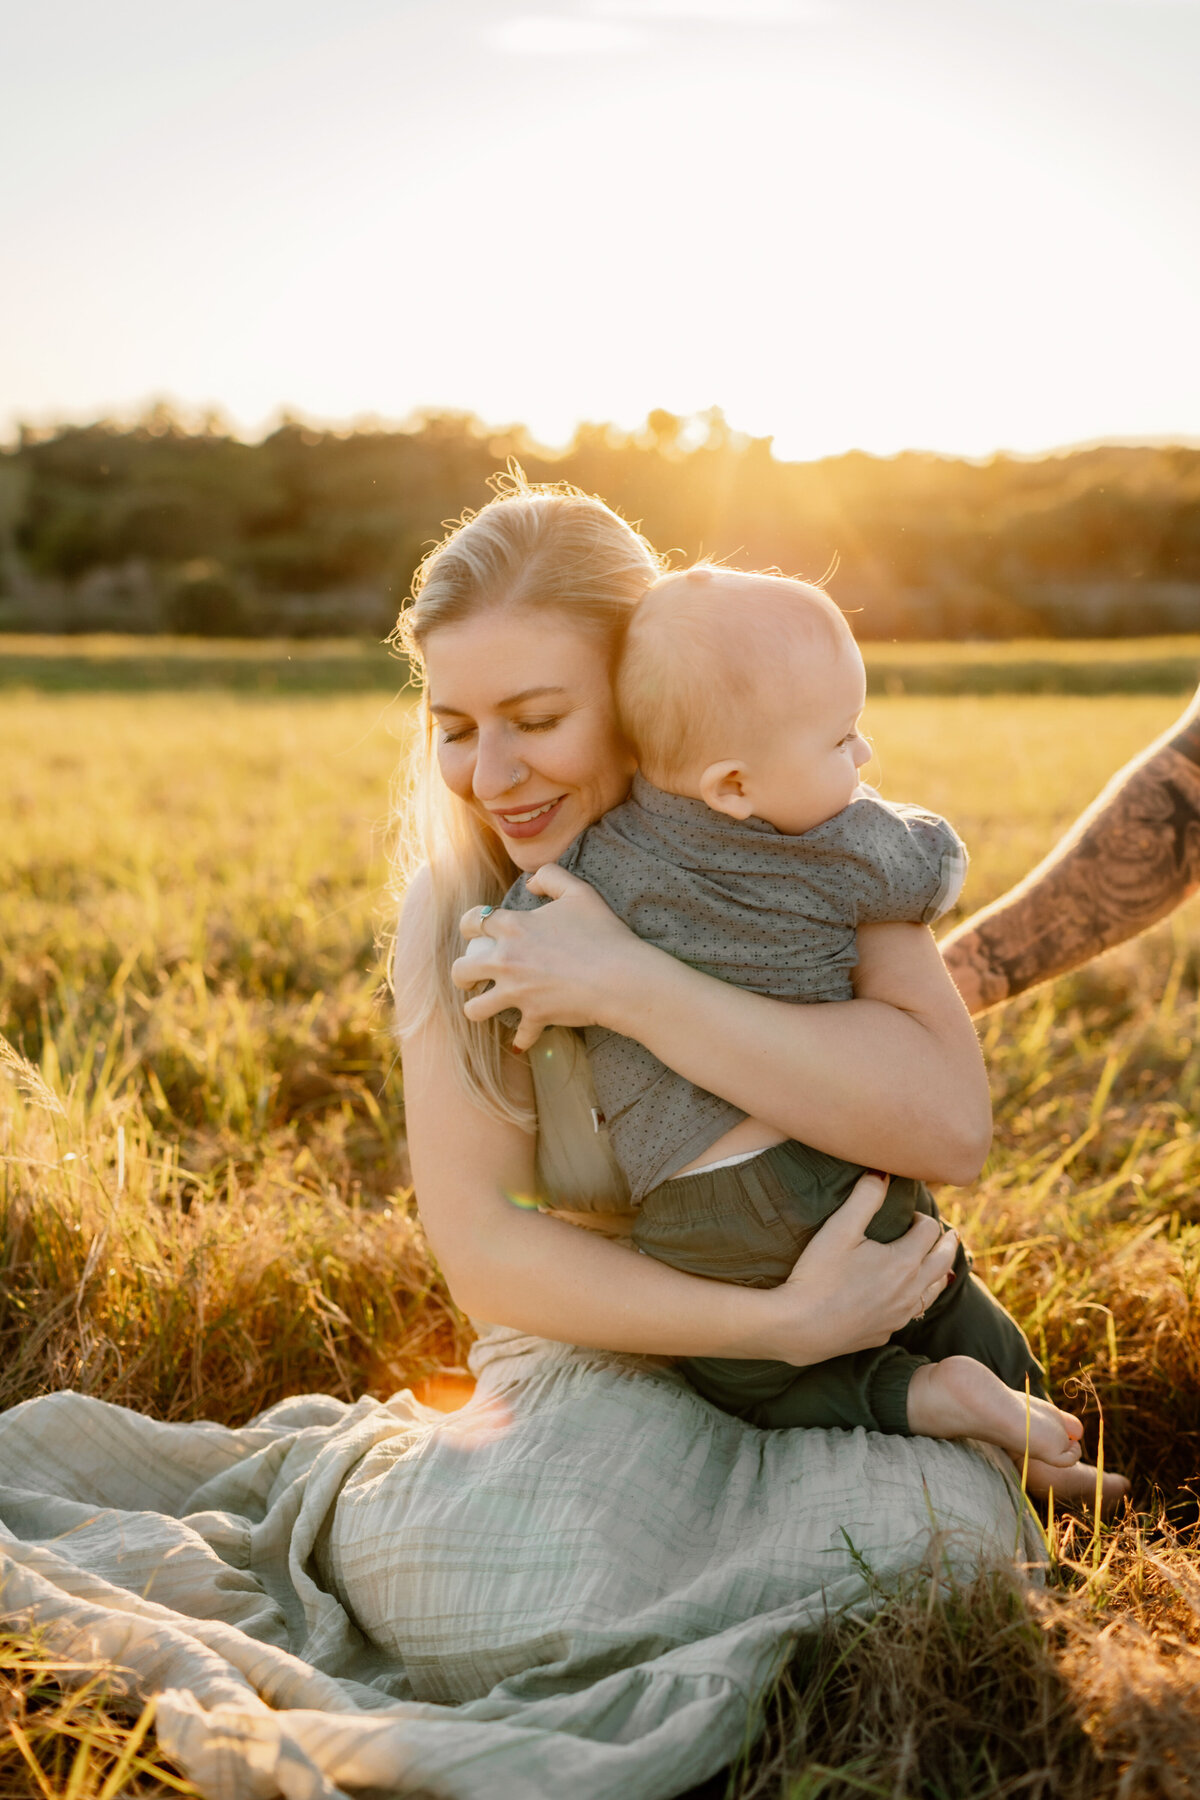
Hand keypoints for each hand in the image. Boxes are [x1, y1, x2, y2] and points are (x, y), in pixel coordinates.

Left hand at [453, 865, 646, 1050]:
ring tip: (486, 1006)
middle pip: (461, 969)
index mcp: (513, 927)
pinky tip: (524, 1039)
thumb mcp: (579, 892)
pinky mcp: (534, 1016)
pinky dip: (523, 1039)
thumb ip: (551, 877)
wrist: (621, 977)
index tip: (474, 933)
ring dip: (477, 1008)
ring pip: (474, 1008)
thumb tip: (530, 884)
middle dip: (462, 973)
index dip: (469, 926)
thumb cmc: (603, 933)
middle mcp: (506, 960)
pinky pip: (520, 1035)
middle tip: (473, 976)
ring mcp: (517, 992)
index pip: (471, 922)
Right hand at [762, 1172, 958, 1365]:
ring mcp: (899, 1315)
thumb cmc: (818, 1275)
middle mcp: (910, 1290)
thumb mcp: (839, 1228)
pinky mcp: (885, 1332)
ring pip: (933, 1292)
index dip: (923, 1218)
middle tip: (951, 1235)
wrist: (800, 1327)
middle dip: (947, 1245)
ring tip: (942, 1266)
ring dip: (941, 1274)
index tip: (912, 1215)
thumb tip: (882, 1172)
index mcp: (904, 1261)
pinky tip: (908, 1298)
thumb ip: (865, 1197)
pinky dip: (918, 1300)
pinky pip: (911, 1314)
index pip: (929, 1231)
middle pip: (943, 1263)